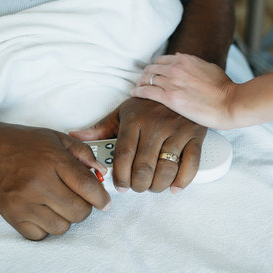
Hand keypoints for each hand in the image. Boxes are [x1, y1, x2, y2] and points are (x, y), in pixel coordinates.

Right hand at [0, 119, 110, 240]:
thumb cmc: (23, 143)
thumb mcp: (56, 138)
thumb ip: (83, 153)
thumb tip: (101, 173)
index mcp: (52, 160)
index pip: (87, 187)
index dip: (102, 198)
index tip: (105, 202)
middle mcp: (38, 182)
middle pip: (78, 212)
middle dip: (85, 208)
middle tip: (79, 199)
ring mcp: (23, 202)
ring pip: (61, 227)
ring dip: (65, 218)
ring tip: (58, 204)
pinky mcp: (11, 216)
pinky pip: (40, 235)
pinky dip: (45, 227)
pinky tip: (42, 211)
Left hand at [70, 97, 206, 193]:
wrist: (181, 86)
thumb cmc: (150, 103)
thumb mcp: (124, 111)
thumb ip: (101, 127)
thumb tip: (76, 137)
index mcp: (135, 120)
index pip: (123, 155)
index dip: (120, 176)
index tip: (120, 185)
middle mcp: (156, 125)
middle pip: (144, 167)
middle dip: (138, 185)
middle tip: (137, 187)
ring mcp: (177, 131)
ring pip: (166, 169)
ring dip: (158, 186)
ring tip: (153, 187)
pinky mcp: (195, 136)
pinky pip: (191, 164)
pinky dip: (182, 181)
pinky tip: (173, 187)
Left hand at [131, 53, 237, 128]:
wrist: (230, 103)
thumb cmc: (224, 88)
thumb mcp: (209, 68)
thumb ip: (194, 63)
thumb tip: (183, 58)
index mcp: (185, 59)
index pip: (162, 60)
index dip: (155, 67)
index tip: (152, 73)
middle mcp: (176, 68)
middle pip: (151, 68)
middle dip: (145, 75)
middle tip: (141, 81)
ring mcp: (172, 82)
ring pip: (147, 78)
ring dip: (140, 83)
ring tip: (137, 88)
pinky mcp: (169, 98)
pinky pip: (146, 91)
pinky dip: (138, 92)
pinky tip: (134, 94)